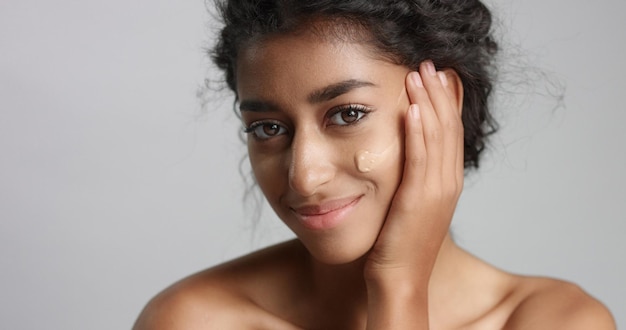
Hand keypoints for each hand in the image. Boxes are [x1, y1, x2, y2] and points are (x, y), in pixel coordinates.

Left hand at [364, 60, 463, 286]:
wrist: (400, 278)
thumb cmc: (399, 243)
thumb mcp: (412, 204)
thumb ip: (415, 177)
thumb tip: (407, 155)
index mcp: (448, 182)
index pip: (451, 132)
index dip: (445, 101)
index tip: (436, 76)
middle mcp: (448, 183)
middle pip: (448, 128)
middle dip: (438, 93)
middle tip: (428, 64)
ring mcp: (437, 192)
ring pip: (436, 138)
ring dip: (427, 103)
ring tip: (417, 75)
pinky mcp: (419, 200)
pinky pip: (420, 160)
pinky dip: (417, 132)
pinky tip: (410, 109)